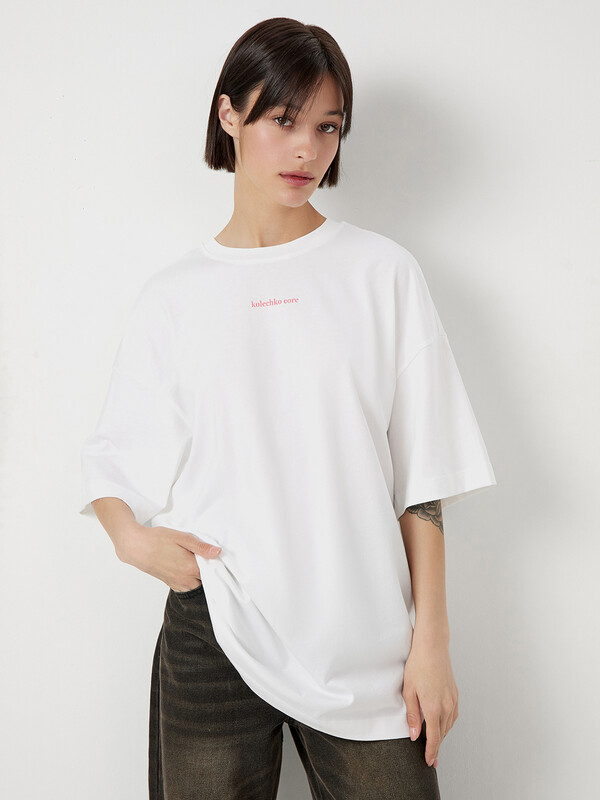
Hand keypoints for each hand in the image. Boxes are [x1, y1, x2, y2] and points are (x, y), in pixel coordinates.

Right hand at [115, 525, 221, 592]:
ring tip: (196, 562)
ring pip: (197, 584)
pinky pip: (187, 586)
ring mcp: (177, 583)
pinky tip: (187, 568)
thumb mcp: (181, 537)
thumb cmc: (157, 540)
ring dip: (200, 576)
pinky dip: (191, 580)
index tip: (218, 556)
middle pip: (206, 579)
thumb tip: (217, 552)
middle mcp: (185, 579)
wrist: (135, 547)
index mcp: (190, 567)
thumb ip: (200, 547)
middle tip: (207, 558)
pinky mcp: (170, 583)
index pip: (213, 571)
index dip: (217, 563)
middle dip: (209, 571)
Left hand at [402, 637, 458, 767]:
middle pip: (443, 733)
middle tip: (430, 757)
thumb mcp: (409, 690)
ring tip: (434, 743)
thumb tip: (414, 735)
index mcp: (434, 707)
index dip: (432, 752)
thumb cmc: (418, 664)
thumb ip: (413, 715)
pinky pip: (453, 715)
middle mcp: (446, 705)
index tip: (429, 762)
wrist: (433, 646)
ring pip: (449, 725)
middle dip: (436, 746)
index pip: (434, 737)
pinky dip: (447, 723)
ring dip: (442, 735)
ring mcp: (452, 699)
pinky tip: (442, 724)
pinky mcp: (455, 693)